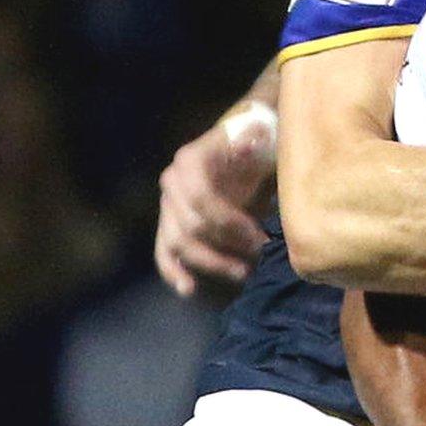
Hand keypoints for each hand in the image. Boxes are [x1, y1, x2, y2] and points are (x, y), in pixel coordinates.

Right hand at [155, 116, 274, 295]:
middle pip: (192, 226)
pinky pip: (164, 253)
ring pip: (179, 244)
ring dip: (211, 262)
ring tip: (243, 273)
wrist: (244, 144)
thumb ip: (255, 140)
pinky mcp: (169, 227)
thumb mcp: (259, 136)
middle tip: (260, 254)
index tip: (261, 236)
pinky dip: (174, 272)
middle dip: (227, 245)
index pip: (202, 199)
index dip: (231, 222)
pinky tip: (189, 289)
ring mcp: (168, 207)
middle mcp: (171, 184)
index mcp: (188, 161)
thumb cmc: (255, 142)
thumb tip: (251, 143)